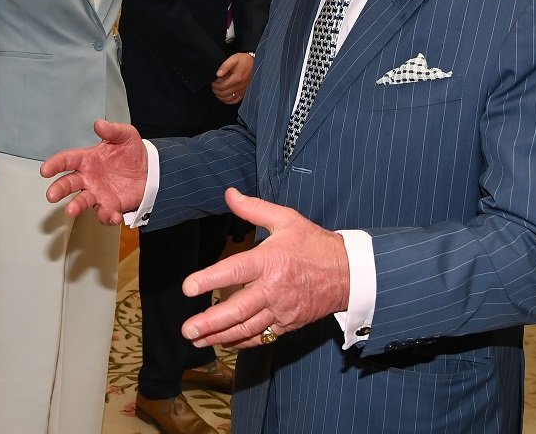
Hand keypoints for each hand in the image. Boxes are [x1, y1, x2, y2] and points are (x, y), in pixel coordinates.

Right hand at [40, 119, 147, 224]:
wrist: (150, 170)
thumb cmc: (132, 152)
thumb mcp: (126, 136)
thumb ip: (112, 130)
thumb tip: (98, 124)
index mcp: (87, 159)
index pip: (67, 160)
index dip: (55, 164)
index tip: (45, 170)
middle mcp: (88, 178)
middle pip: (68, 183)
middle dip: (58, 189)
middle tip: (51, 195)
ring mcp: (97, 193)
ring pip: (81, 201)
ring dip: (75, 206)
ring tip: (71, 211)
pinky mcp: (109, 206)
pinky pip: (104, 214)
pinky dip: (107, 217)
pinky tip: (114, 215)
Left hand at [179, 189, 349, 348]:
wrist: (349, 273)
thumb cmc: (315, 244)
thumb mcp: (286, 219)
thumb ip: (254, 209)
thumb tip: (230, 194)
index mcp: (269, 261)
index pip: (234, 271)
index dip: (209, 279)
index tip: (188, 288)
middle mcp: (272, 288)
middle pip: (237, 309)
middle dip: (210, 321)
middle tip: (187, 329)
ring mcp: (281, 309)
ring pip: (247, 328)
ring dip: (220, 336)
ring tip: (197, 340)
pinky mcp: (288, 323)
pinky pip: (262, 336)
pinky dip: (242, 342)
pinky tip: (224, 342)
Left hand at [211, 52, 254, 103]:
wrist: (256, 63)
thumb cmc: (244, 61)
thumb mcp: (234, 59)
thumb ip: (225, 66)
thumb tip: (217, 74)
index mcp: (236, 78)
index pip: (221, 86)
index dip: (215, 85)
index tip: (212, 82)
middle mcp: (240, 86)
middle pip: (223, 93)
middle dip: (216, 90)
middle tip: (213, 86)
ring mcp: (242, 90)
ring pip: (228, 98)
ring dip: (220, 96)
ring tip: (217, 90)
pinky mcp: (244, 92)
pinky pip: (235, 100)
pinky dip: (227, 100)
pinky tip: (224, 96)